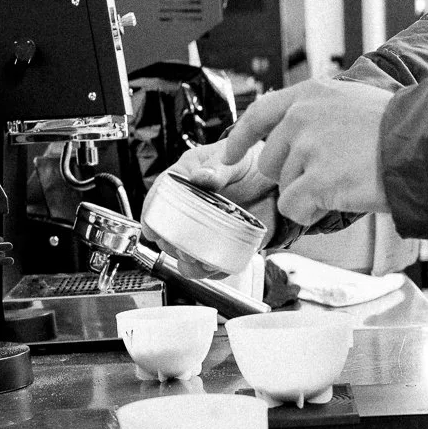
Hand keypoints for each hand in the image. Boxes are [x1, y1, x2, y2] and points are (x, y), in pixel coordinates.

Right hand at [142, 141, 277, 278]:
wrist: (276, 183)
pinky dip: (211, 270)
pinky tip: (213, 266)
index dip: (152, 216)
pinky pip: (213, 264)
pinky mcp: (225, 245)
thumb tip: (201, 177)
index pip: (159, 198)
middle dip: (171, 244)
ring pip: (187, 253)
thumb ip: (218, 167)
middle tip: (181, 246)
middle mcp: (193, 209)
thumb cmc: (249, 163)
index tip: (151, 230)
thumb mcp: (234, 158)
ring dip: (188, 262)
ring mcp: (207, 229)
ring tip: (196, 261)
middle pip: (169, 232)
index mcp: (186, 181)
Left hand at [223, 79, 392, 225]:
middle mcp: (303, 116)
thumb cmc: (397, 130)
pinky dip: (311, 213)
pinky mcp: (316, 179)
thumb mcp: (351, 103)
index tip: (228, 155)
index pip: (259, 114)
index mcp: (311, 94)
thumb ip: (318, 115)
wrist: (421, 145)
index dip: (239, 139)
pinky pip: (294, 208)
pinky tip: (337, 200)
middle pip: (270, 162)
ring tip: (343, 183)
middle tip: (328, 177)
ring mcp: (308, 148)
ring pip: (284, 188)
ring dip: (309, 195)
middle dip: (292, 177)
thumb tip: (296, 138)